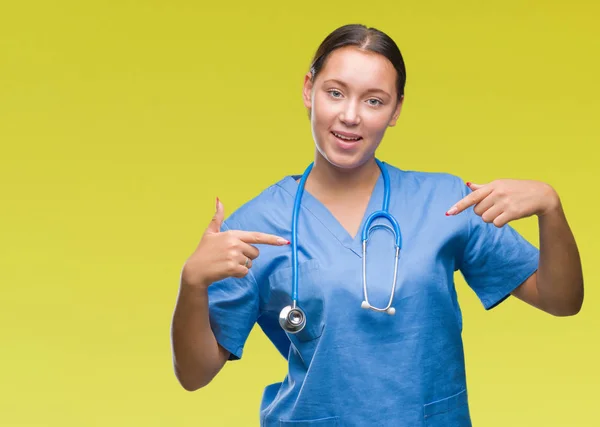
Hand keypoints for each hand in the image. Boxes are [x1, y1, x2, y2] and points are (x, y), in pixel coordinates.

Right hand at [181, 198, 289, 288]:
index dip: (272, 239)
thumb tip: (219, 199)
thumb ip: (217, 217)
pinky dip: (238, 274)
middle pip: (255, 253)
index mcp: (232, 234)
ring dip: (242, 266)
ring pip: (250, 263)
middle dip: (247, 256)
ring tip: (226, 264)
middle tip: (231, 257)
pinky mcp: (233, 268)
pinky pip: (245, 272)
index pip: (257, 236)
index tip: (285, 241)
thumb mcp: (210, 232)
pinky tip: (227, 271)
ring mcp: (234, 256)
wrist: (194, 271)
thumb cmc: (203, 251)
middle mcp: (235, 244)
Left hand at [445, 179, 560, 226]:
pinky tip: (508, 217)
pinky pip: (497, 223)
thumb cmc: (518, 190)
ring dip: (492, 219)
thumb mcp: (501, 185)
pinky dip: (500, 223)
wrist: (542, 195)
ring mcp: (505, 202)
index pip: (472, 197)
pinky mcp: (512, 212)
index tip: (449, 213)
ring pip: (486, 218)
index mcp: (493, 185)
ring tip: (502, 212)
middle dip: (483, 213)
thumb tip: (468, 184)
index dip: (459, 205)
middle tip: (495, 208)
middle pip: (477, 211)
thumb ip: (483, 188)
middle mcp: (497, 193)